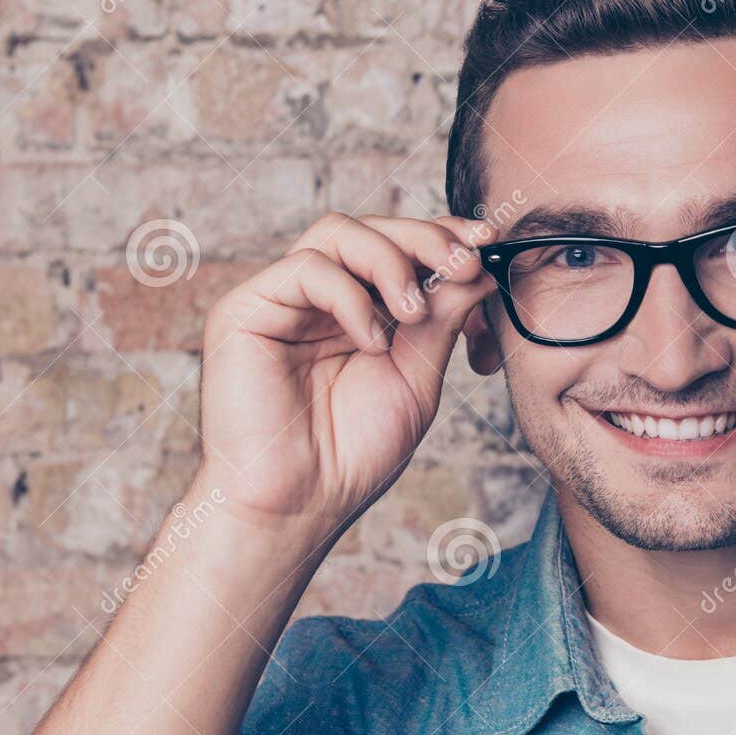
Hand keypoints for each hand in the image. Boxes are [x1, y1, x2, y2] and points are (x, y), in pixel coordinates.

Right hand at [193, 212, 498, 535]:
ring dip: (391, 261)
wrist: (298, 506)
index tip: (489, 238)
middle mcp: (318, 298)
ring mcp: (281, 300)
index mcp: (358, 310)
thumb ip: (442, 319)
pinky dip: (351, 298)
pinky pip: (306, 269)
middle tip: (464, 264)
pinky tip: (372, 342)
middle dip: (426, 238)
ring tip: (415, 313)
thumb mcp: (416, 377)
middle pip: (372, 228)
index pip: (400, 248)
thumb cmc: (352, 454)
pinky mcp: (245, 309)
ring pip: (338, 232)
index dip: (444, 235)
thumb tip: (480, 265)